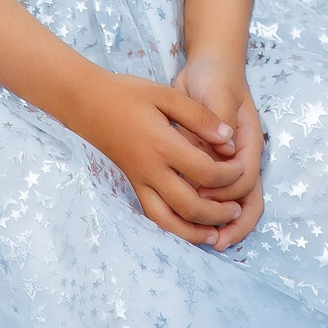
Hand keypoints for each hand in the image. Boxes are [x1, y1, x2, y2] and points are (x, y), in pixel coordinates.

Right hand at [64, 70, 246, 245]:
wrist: (87, 102)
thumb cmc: (127, 94)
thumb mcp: (166, 95)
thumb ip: (200, 117)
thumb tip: (228, 139)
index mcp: (163, 145)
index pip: (206, 172)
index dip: (230, 175)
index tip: (241, 168)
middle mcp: (151, 170)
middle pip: (190, 206)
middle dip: (218, 213)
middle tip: (235, 210)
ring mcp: (139, 181)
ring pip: (168, 221)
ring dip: (194, 232)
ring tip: (215, 233)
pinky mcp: (132, 184)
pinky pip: (152, 215)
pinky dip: (172, 227)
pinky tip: (187, 227)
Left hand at [173, 53, 263, 249]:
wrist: (209, 67)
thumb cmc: (216, 78)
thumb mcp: (218, 92)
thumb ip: (218, 120)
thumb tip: (222, 151)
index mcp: (247, 144)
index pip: (245, 180)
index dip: (226, 192)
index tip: (202, 192)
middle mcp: (240, 158)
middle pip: (246, 202)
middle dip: (234, 225)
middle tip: (214, 241)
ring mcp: (226, 163)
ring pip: (231, 205)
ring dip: (219, 224)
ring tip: (203, 241)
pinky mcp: (208, 164)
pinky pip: (211, 194)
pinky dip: (204, 211)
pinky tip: (187, 221)